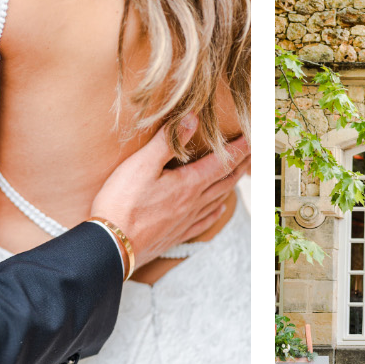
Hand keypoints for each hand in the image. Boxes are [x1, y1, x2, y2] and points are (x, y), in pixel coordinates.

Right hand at [89, 117, 249, 265]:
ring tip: (240, 176)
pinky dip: (215, 213)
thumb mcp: (141, 164)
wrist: (111, 245)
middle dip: (240, 165)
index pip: (221, 162)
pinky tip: (219, 210)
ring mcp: (185, 221)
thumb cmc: (122, 203)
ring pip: (217, 200)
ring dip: (231, 186)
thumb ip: (168, 141)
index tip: (252, 137)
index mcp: (187, 184)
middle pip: (224, 181)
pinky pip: (203, 222)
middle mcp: (192, 203)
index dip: (238, 149)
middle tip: (253, 153)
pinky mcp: (174, 235)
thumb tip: (193, 118)